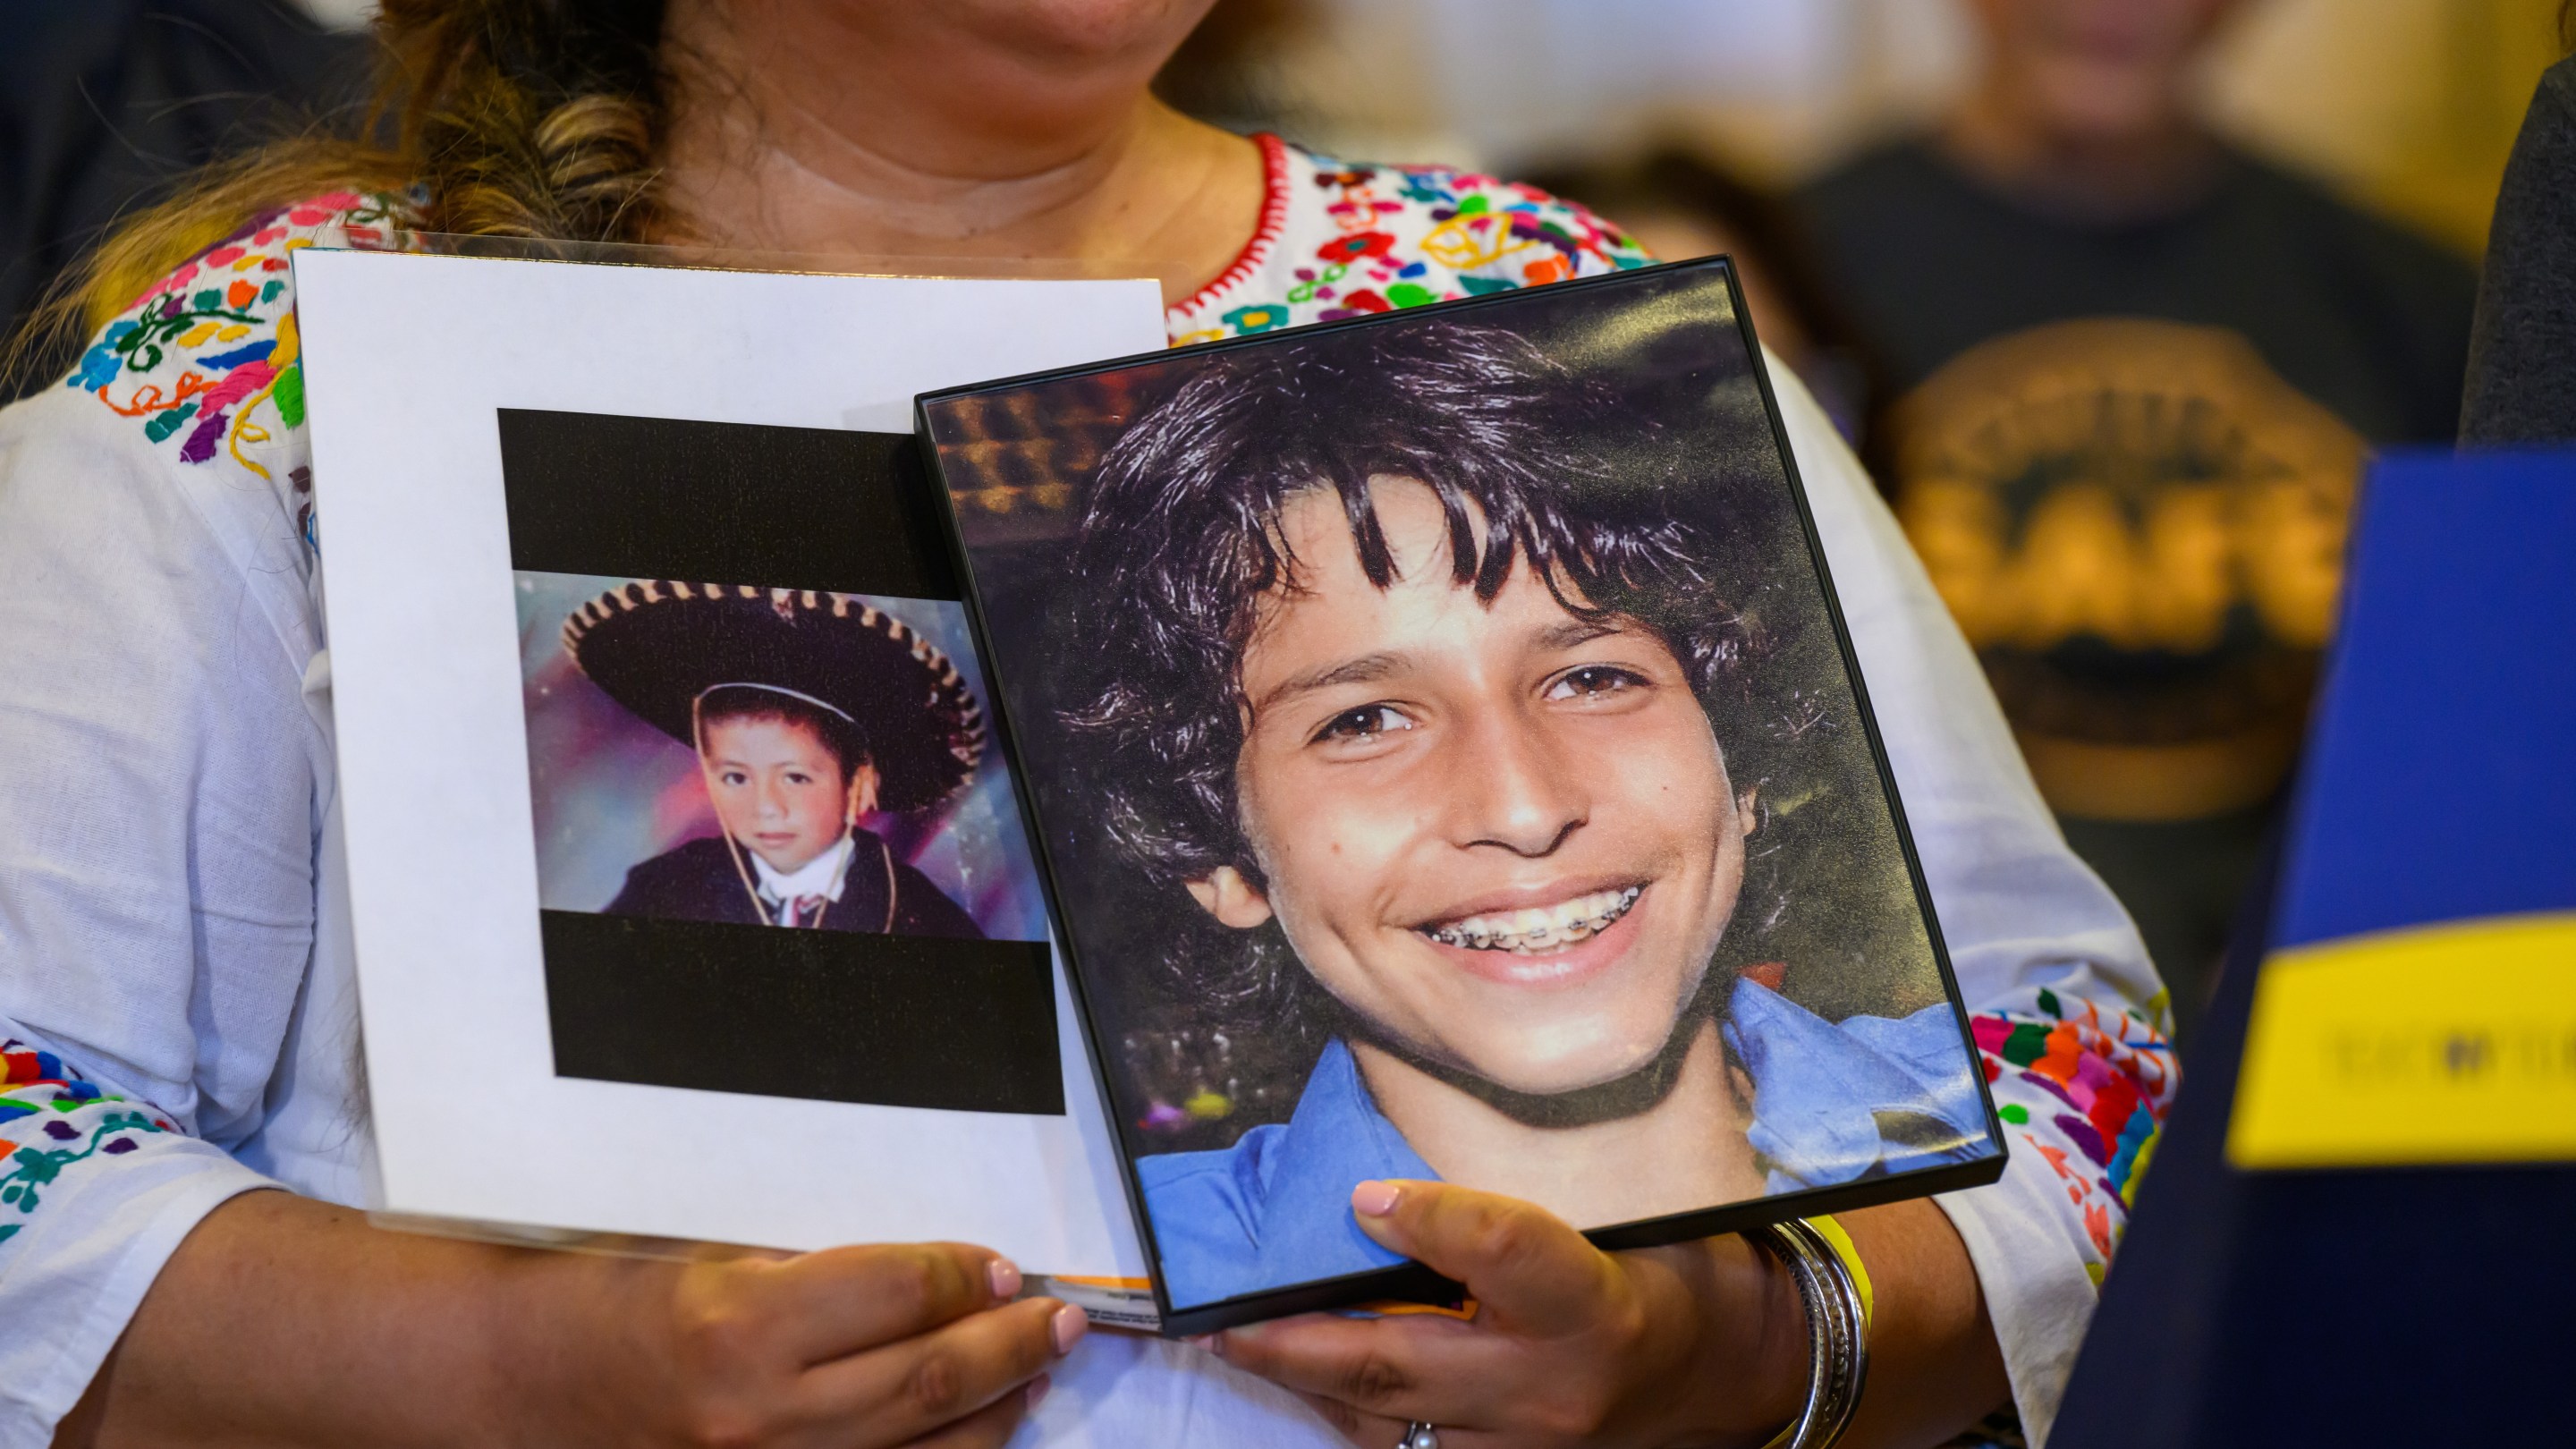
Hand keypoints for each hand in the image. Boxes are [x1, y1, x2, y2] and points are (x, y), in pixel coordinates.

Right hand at [558, 1241, 1086, 1448]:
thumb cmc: (607, 1305)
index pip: (902, 1294)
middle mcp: (758, 1421)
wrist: (519, 1387)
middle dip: (1011, 1344)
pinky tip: (978, 1433)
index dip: (968, 1277)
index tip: (1004, 1267)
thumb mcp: (710, 1258)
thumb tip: (942, 1280)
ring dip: (996, 1410)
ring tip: (1032, 1371)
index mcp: (740, 1328)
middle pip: (929, 1381)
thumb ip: (822, 1274)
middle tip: (1059, 1317)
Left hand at [1206, 1181, 1807, 1448]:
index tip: (1360, 1196)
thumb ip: (1518, 1205)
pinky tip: (1310, 1382)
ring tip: (1242, 1347)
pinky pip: (1412, 1448)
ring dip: (1308, 1384)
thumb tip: (1395, 1180)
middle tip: (1227, 1323)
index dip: (1428, 1220)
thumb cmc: (1671, 1270)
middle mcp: (1552, 1385)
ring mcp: (1526, 1444)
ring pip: (1390, 1421)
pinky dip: (1354, 1415)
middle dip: (1300, 1343)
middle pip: (1404, 1363)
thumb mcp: (1625, 1213)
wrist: (1726, 1373)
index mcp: (1594, 1301)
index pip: (1500, 1252)